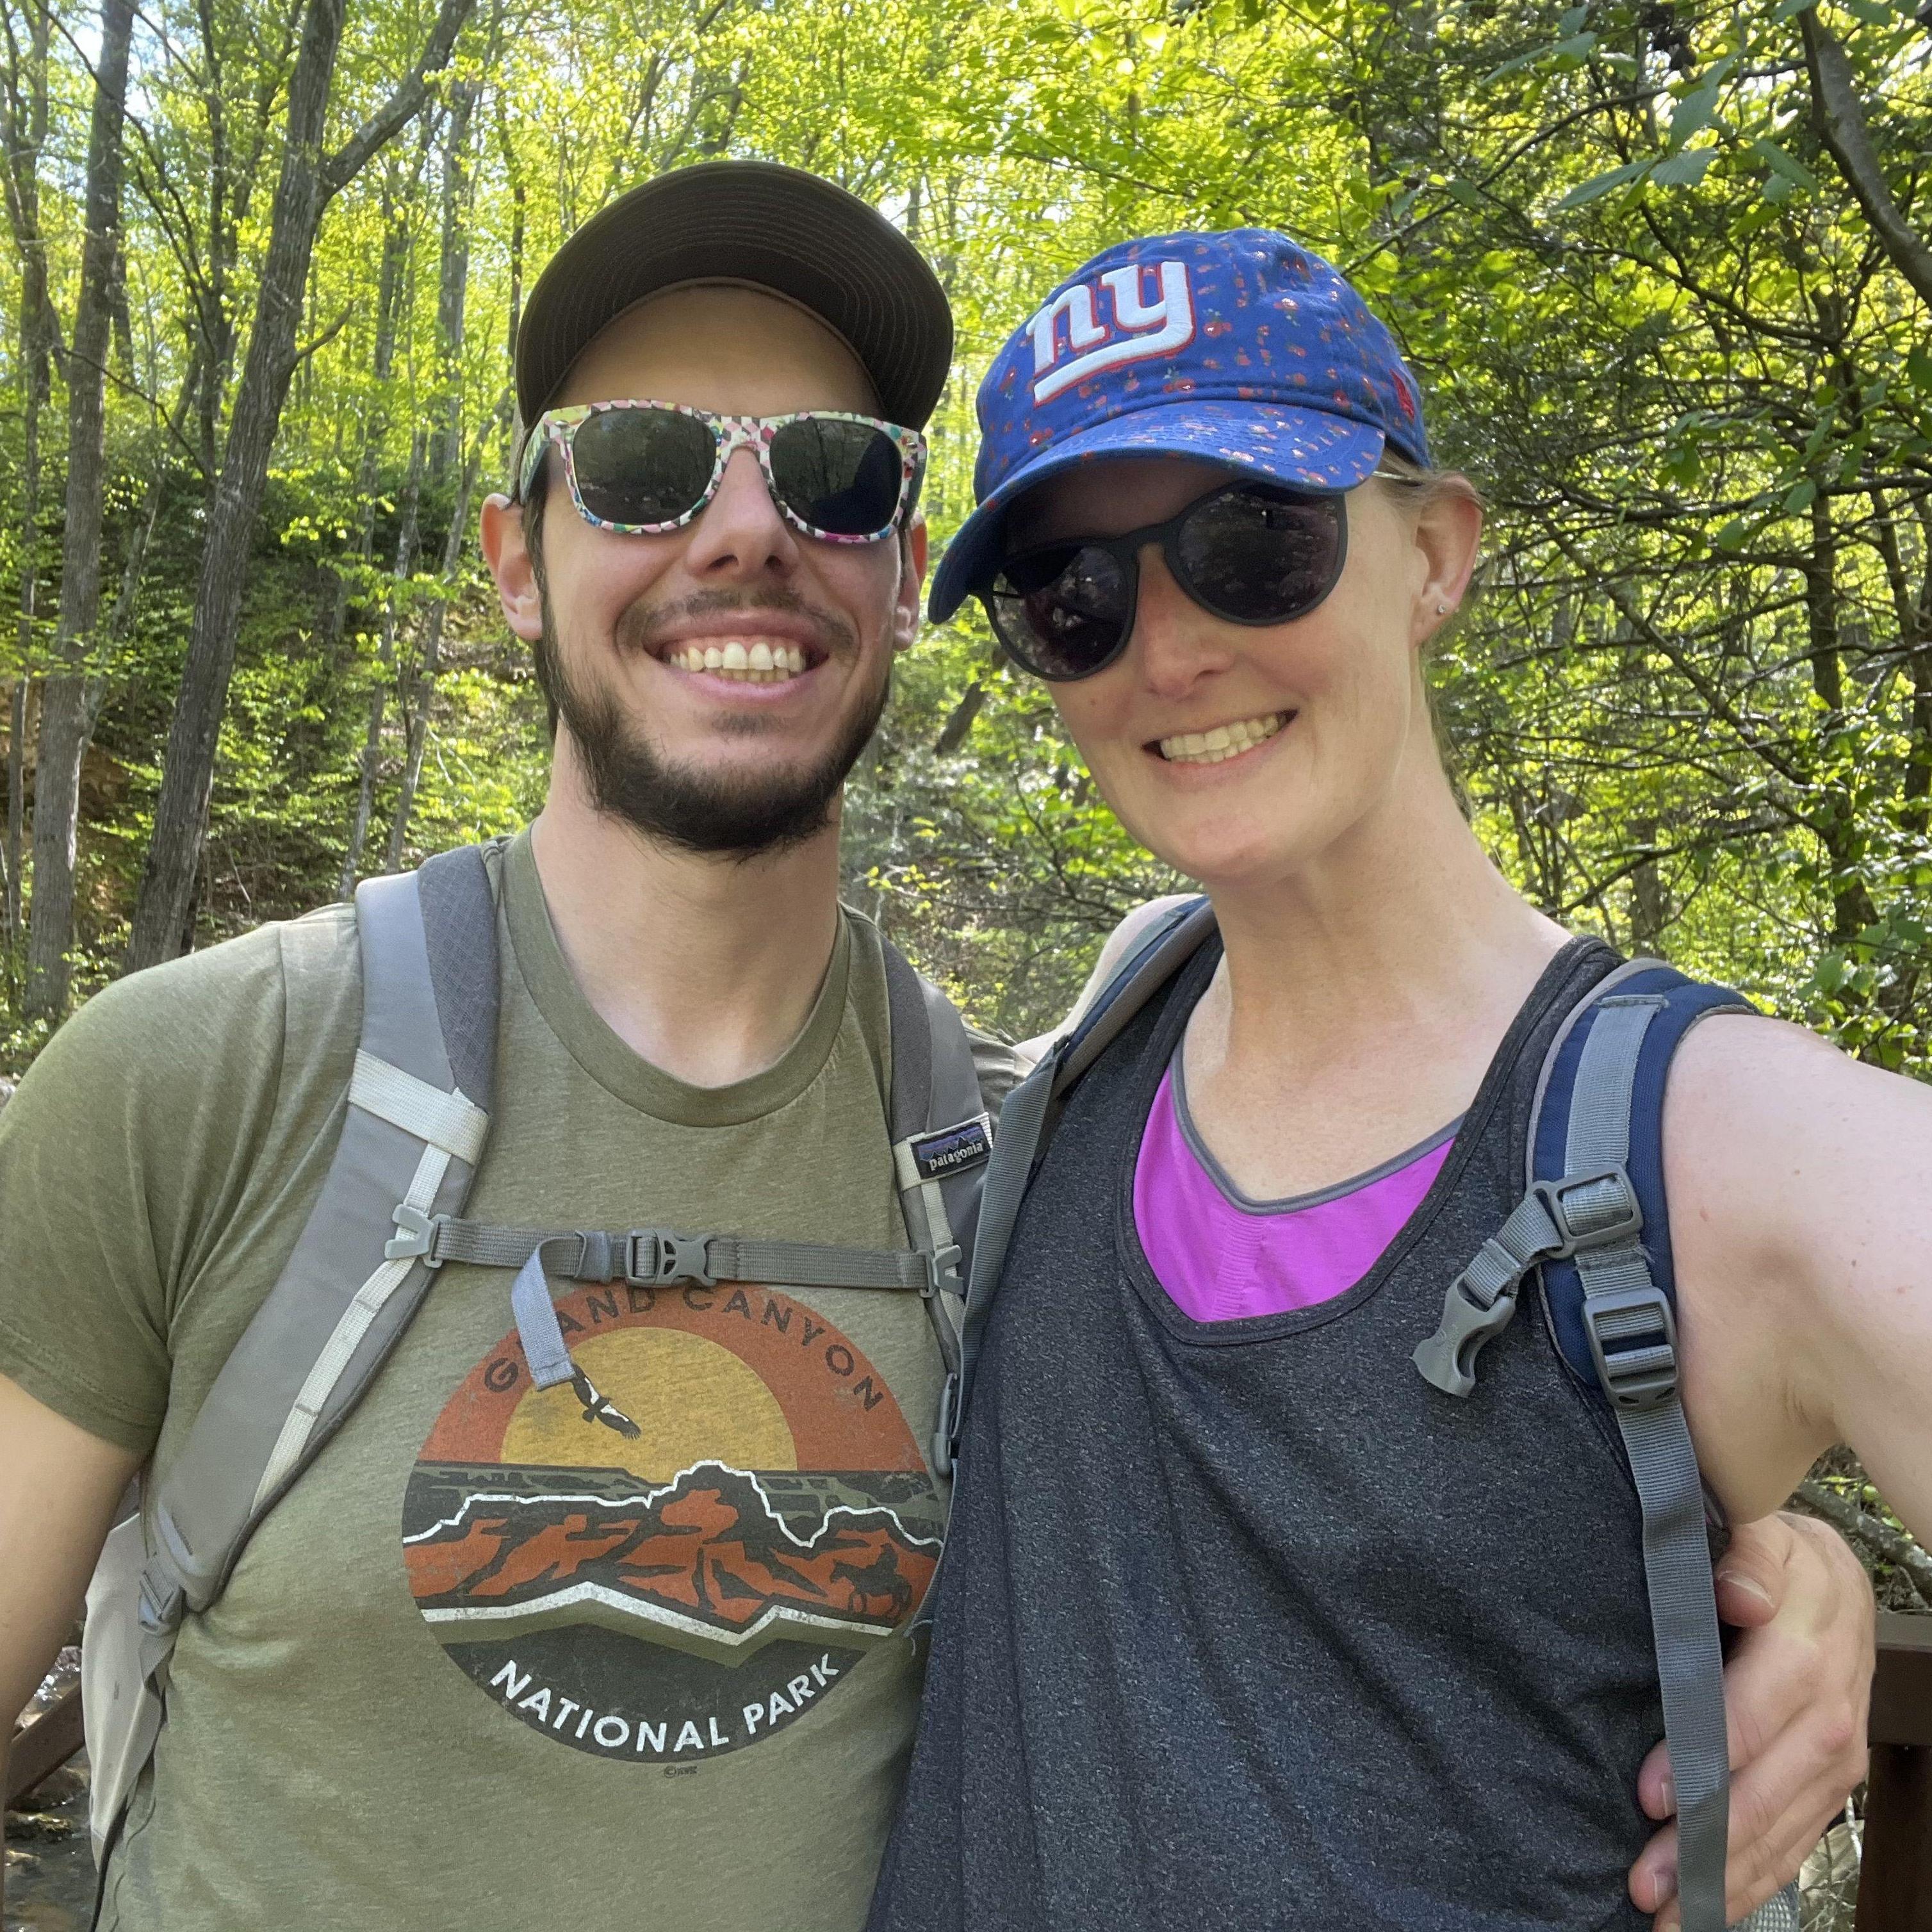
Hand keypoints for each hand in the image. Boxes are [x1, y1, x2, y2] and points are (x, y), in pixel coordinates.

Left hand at [1626, 1510, 1872, 1928]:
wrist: (1822, 1572)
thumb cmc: (1760, 1549)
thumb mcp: (1753, 1526)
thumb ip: (1745, 1554)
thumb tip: (1738, 1595)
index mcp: (1814, 1624)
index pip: (1771, 1694)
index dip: (1714, 1746)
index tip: (1649, 1790)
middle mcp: (1838, 1693)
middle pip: (1783, 1776)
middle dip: (1713, 1835)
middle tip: (1647, 1879)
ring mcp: (1843, 1743)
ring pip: (1795, 1821)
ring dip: (1731, 1873)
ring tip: (1667, 1912)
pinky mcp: (1839, 1777)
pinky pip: (1806, 1836)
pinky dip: (1758, 1878)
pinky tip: (1710, 1907)